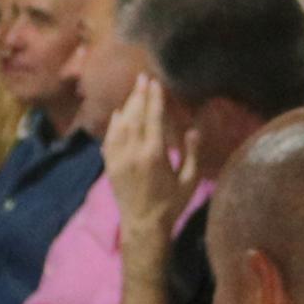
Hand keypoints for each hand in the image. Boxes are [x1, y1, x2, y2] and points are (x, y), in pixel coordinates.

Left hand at [105, 79, 191, 240]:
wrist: (143, 226)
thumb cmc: (171, 204)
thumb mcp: (189, 180)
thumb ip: (192, 154)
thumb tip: (193, 129)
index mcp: (155, 154)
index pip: (153, 118)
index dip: (154, 99)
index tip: (155, 82)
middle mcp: (133, 153)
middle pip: (135, 116)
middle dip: (138, 95)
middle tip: (142, 77)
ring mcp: (118, 159)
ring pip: (121, 125)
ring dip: (127, 106)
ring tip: (134, 91)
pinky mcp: (110, 166)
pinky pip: (110, 139)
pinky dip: (113, 124)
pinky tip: (118, 114)